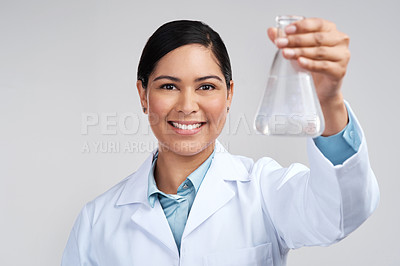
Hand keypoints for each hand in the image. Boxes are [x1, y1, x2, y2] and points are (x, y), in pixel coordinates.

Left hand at [267, 18, 349, 135]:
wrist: (322, 88)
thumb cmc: (312, 65)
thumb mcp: (298, 50)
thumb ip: (287, 39)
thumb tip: (271, 31)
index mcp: (331, 31)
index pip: (318, 23)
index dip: (302, 26)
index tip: (286, 30)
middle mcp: (339, 41)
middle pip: (317, 38)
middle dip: (296, 40)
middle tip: (281, 43)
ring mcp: (342, 56)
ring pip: (319, 51)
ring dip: (300, 52)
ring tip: (286, 53)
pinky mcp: (339, 71)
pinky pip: (323, 66)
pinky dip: (310, 64)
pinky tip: (300, 62)